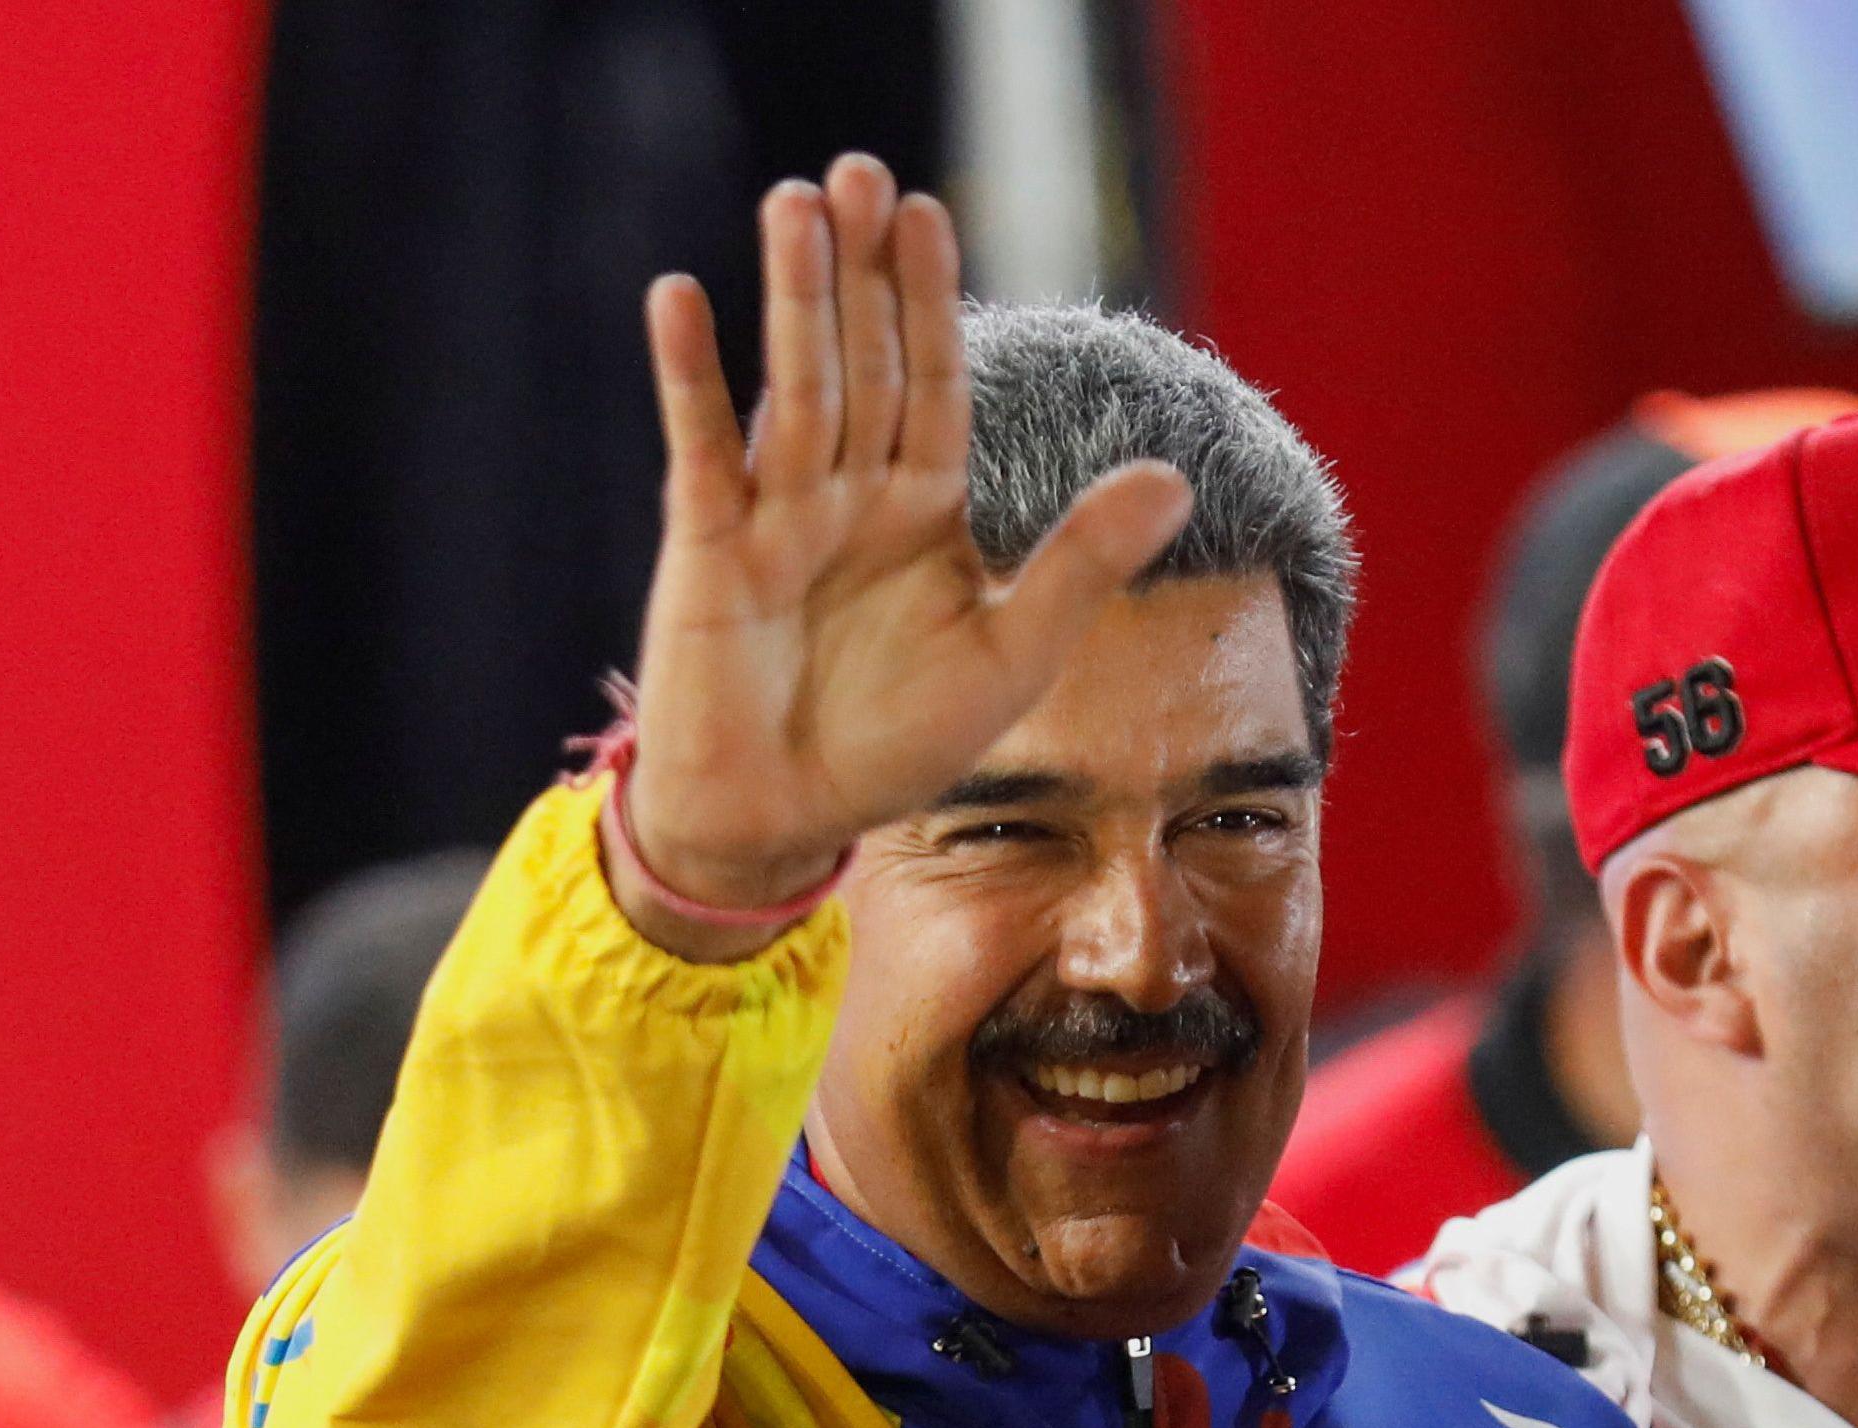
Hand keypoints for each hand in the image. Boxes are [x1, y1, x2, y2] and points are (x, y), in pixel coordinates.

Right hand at [614, 154, 1193, 959]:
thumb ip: (1081, 564)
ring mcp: (774, 516)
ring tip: (794, 204)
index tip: (927, 209)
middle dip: (859, 272)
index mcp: (921, 513)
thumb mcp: (1012, 657)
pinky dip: (690, 377)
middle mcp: (847, 498)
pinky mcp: (708, 549)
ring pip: (793, 387)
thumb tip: (1176, 477)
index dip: (929, 300)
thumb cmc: (895, 747)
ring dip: (792, 298)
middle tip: (856, 170)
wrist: (783, 825)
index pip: (933, 384)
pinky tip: (681, 298)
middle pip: (861, 362)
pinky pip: (702, 449)